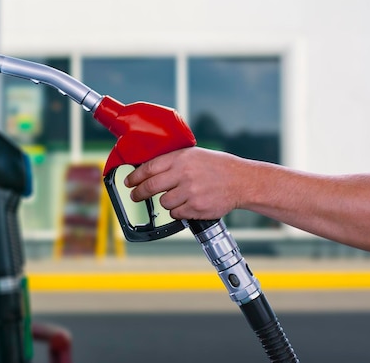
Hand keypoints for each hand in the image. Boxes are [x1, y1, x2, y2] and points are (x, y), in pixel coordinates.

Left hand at [124, 147, 249, 219]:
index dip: (135, 177)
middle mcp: (184, 175)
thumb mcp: (193, 155)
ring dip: (166, 202)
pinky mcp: (196, 208)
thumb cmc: (216, 166)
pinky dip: (178, 211)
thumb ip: (171, 161)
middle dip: (138, 193)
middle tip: (134, 196)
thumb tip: (147, 169)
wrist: (241, 181)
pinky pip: (176, 213)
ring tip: (176, 197)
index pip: (149, 168)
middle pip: (150, 187)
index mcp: (180, 159)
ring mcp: (190, 192)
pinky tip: (187, 204)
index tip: (128, 182)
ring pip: (164, 203)